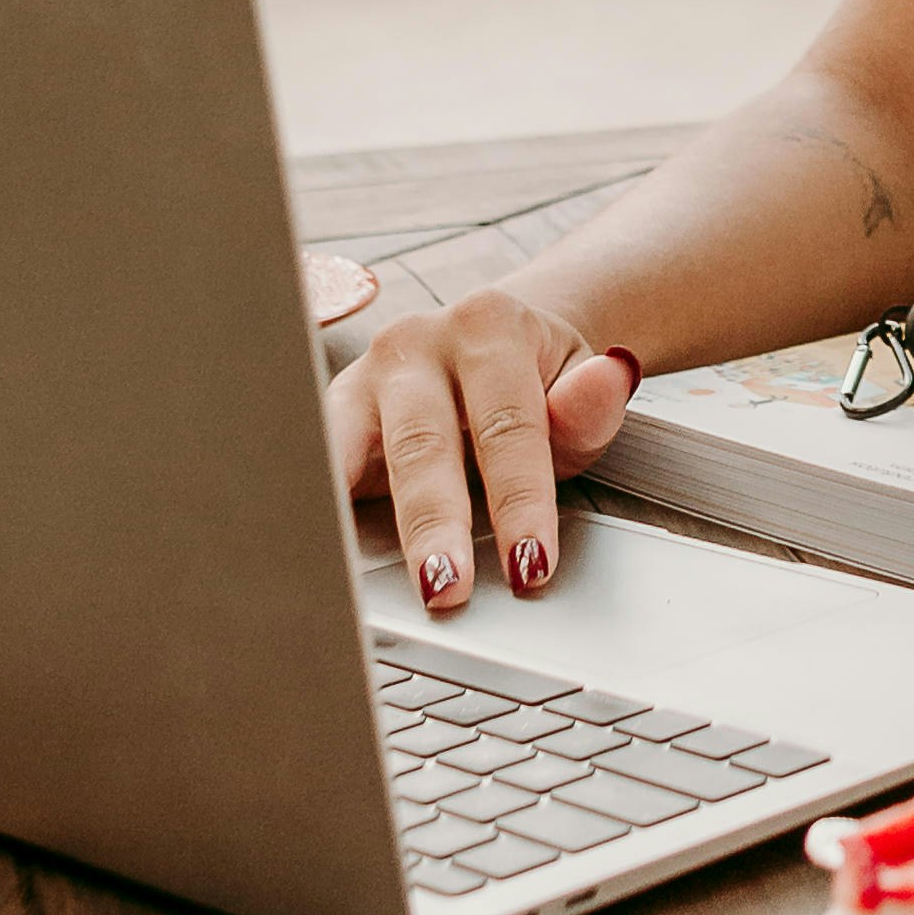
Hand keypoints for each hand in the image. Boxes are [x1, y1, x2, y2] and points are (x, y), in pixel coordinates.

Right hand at [325, 288, 642, 613]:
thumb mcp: (580, 385)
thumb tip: (603, 386)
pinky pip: (314, 461)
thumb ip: (590, 404)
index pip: (508, 426)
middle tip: (446, 589)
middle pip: (424, 444)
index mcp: (488, 325)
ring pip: (349, 450)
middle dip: (435, 524)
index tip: (528, 565)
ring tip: (356, 580)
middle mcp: (416, 343)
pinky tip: (310, 550)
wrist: (493, 340)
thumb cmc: (536, 380)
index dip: (519, 502)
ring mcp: (365, 375)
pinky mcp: (330, 411)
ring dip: (353, 521)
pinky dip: (313, 507)